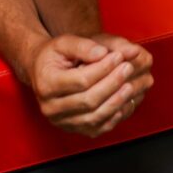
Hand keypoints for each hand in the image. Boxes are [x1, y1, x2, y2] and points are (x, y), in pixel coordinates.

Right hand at [27, 34, 152, 137]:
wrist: (42, 72)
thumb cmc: (54, 55)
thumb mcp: (64, 42)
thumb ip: (83, 45)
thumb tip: (103, 52)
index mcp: (46, 83)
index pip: (81, 80)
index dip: (103, 68)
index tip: (119, 56)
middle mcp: (50, 107)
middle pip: (88, 100)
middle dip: (112, 84)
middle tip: (129, 68)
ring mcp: (61, 122)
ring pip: (94, 117)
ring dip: (116, 102)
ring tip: (130, 85)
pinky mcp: (72, 129)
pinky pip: (96, 128)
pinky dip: (113, 117)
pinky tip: (124, 103)